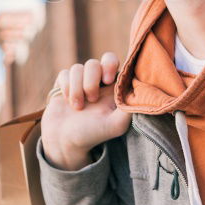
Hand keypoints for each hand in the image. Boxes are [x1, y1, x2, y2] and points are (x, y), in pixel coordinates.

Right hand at [40, 52, 130, 169]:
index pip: (112, 61)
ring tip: (78, 107)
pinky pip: (65, 73)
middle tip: (92, 98)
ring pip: (78, 68)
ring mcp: (79, 81)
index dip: (109, 65)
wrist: (65, 143)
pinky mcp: (65, 84)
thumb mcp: (117, 125)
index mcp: (111, 87)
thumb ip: (130, 107)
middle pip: (95, 62)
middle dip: (91, 80)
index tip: (108, 80)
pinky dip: (66, 87)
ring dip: (77, 88)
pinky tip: (67, 101)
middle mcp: (96, 81)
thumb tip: (139, 90)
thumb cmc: (94, 134)